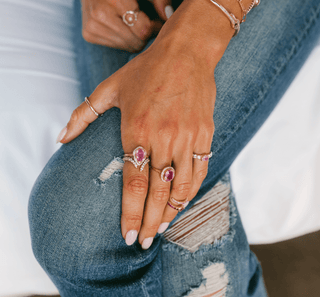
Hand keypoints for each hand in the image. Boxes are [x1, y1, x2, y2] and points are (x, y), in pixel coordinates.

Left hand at [60, 0, 235, 248]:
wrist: (186, 53)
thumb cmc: (147, 70)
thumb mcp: (110, 88)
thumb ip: (83, 115)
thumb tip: (62, 139)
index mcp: (137, 130)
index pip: (133, 184)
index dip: (130, 214)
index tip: (127, 235)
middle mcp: (163, 139)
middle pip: (157, 193)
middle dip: (149, 222)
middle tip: (143, 242)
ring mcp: (187, 139)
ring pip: (181, 188)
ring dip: (171, 213)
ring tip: (160, 228)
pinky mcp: (204, 136)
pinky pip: (198, 172)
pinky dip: (190, 193)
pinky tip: (181, 203)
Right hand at [81, 0, 173, 51]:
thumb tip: (168, 15)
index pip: (143, 29)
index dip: (154, 27)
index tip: (157, 21)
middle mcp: (99, 13)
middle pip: (135, 41)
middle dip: (145, 34)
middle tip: (147, 23)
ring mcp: (92, 26)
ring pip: (127, 46)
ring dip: (135, 38)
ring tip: (134, 24)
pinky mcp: (88, 34)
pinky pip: (116, 47)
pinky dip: (123, 40)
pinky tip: (121, 27)